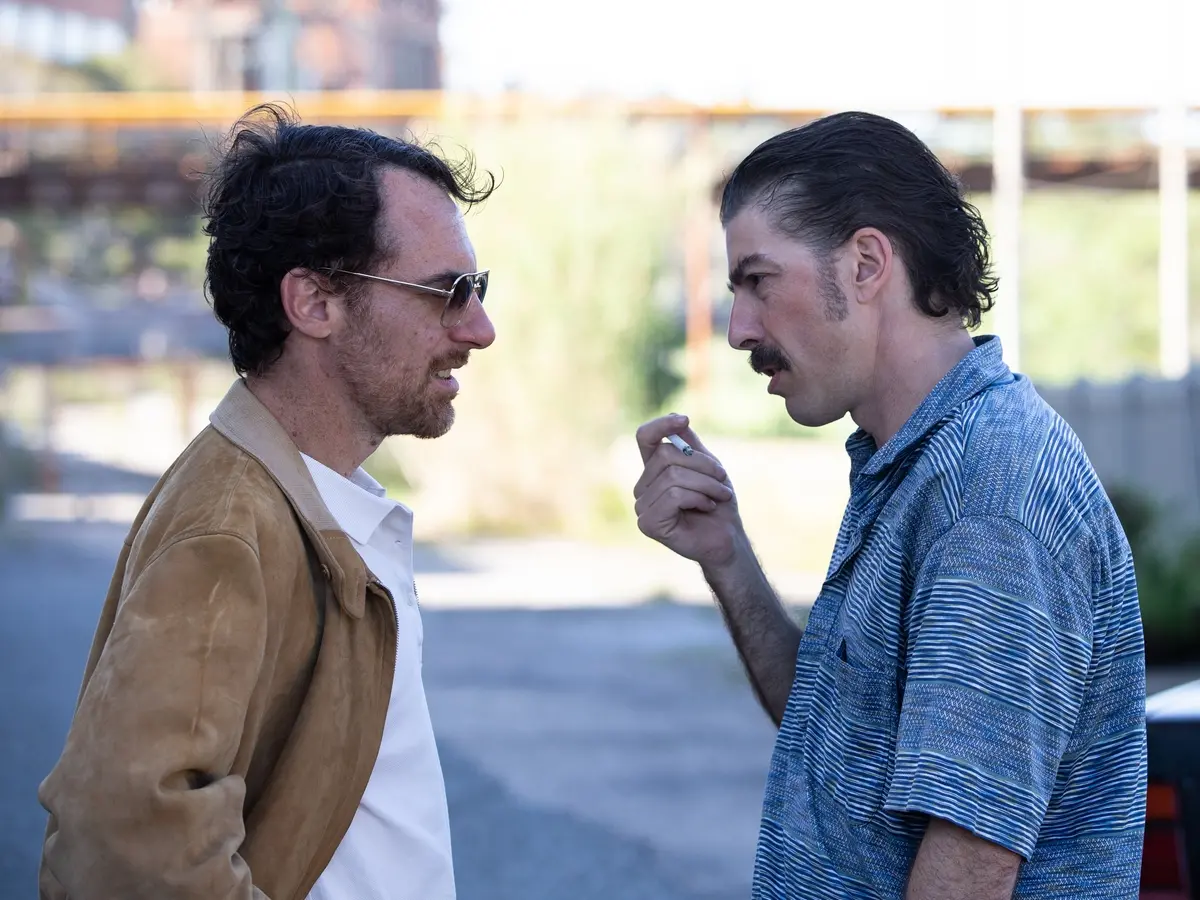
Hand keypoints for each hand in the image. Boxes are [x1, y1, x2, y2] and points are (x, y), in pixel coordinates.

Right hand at [633, 414, 741, 567]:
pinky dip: (698, 499)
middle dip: (702, 465)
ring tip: (719, 496)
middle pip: (665, 455)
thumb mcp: (707, 467)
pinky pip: (674, 496)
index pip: (645, 437)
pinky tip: (706, 508)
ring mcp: (642, 506)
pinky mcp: (648, 524)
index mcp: (653, 470)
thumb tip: (675, 415)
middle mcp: (642, 487)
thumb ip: (690, 445)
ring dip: (705, 484)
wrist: (728, 537)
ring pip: (672, 476)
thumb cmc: (718, 503)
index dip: (660, 424)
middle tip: (722, 480)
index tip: (684, 420)